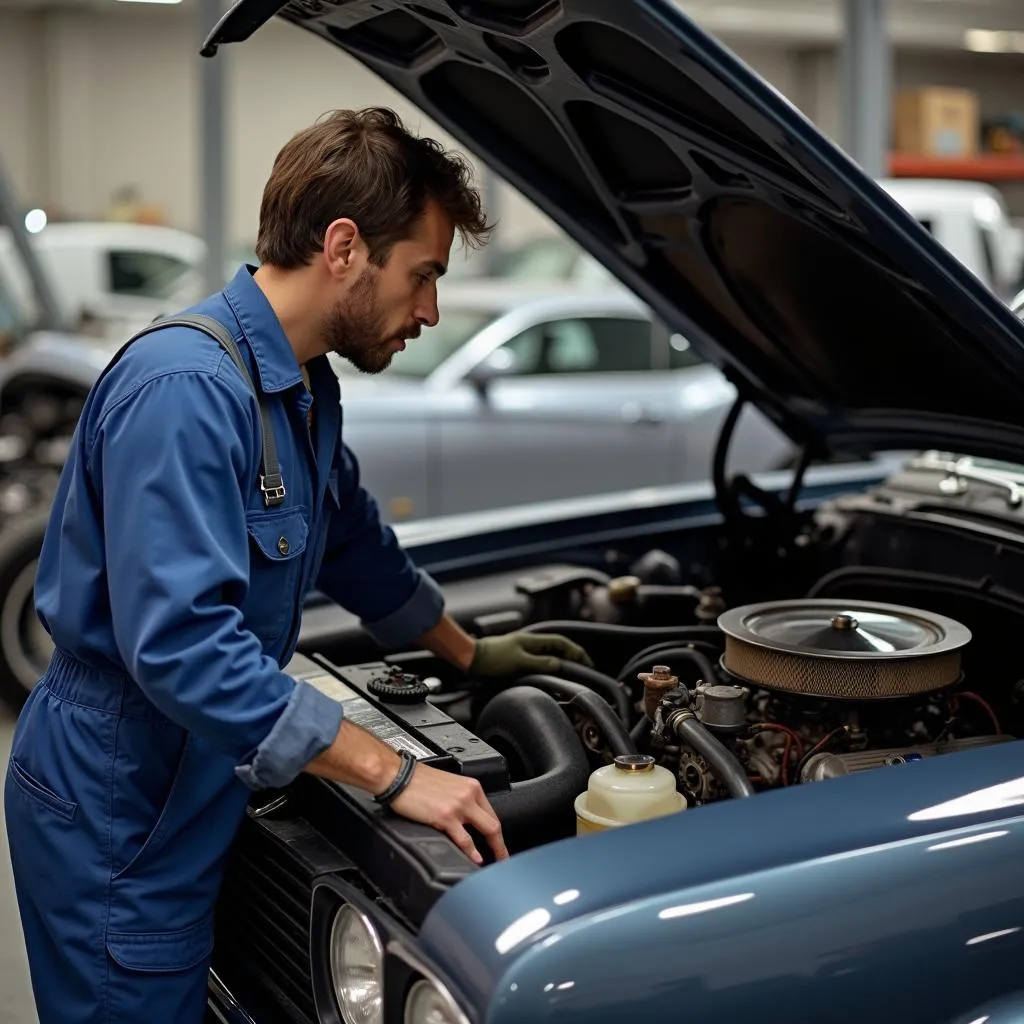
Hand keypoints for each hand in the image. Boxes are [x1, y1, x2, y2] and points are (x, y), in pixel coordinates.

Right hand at [390, 762, 508, 863]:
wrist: (397, 776)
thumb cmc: (416, 779)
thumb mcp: (447, 784)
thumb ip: (460, 799)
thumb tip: (466, 818)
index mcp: (470, 786)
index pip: (491, 812)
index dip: (497, 831)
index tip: (499, 842)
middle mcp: (468, 794)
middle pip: (494, 823)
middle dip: (501, 844)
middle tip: (503, 858)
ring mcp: (458, 806)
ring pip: (487, 831)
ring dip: (494, 850)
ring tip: (495, 862)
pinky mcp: (445, 817)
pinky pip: (465, 840)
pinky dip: (472, 852)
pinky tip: (475, 859)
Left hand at [470, 631, 592, 677]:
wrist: (472, 658)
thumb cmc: (493, 658)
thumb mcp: (518, 661)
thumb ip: (539, 662)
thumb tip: (559, 664)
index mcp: (532, 640)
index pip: (560, 642)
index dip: (575, 651)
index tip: (586, 661)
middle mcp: (530, 644)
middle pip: (557, 648)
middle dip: (572, 656)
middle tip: (584, 668)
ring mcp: (523, 651)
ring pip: (548, 655)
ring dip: (561, 662)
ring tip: (571, 673)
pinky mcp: (517, 659)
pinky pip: (539, 661)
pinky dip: (549, 667)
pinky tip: (551, 675)